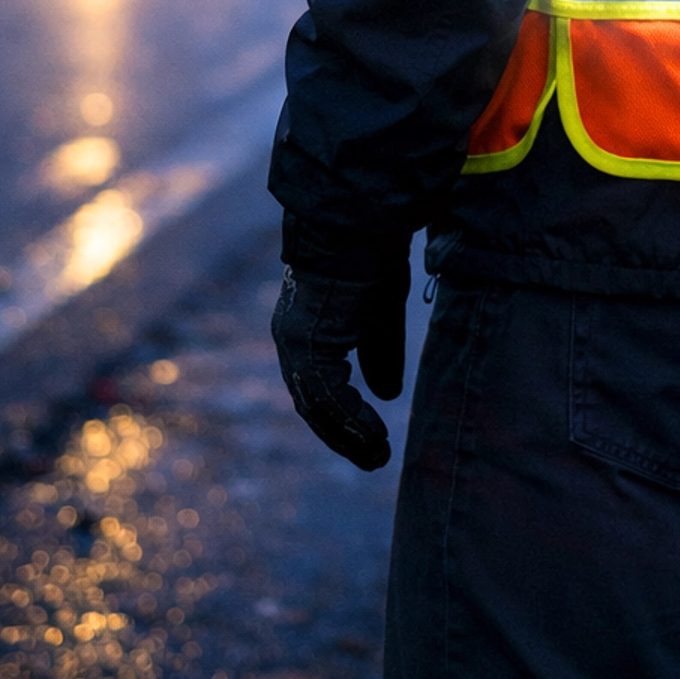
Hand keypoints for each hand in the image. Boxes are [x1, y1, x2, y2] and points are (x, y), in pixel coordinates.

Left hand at [271, 258, 410, 470]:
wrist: (360, 221)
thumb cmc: (372, 255)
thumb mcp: (381, 313)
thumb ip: (379, 351)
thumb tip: (387, 393)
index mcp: (307, 330)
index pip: (319, 387)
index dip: (344, 416)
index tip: (370, 439)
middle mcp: (292, 340)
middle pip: (314, 403)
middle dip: (344, 434)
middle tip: (374, 458)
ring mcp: (295, 342)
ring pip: (317, 405)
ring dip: (348, 436)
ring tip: (377, 456)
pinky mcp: (306, 342)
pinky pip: (326, 395)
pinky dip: (350, 420)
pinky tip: (372, 436)